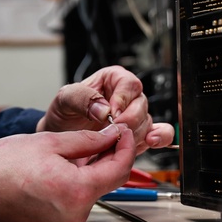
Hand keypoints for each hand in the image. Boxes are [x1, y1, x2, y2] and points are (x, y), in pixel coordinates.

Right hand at [0, 124, 134, 221]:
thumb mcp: (48, 142)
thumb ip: (86, 140)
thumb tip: (111, 136)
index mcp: (77, 191)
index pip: (120, 168)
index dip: (126, 146)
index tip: (124, 131)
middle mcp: (75, 212)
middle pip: (109, 182)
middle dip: (111, 156)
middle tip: (107, 134)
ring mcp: (65, 221)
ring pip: (92, 190)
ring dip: (92, 169)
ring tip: (78, 147)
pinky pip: (76, 200)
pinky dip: (77, 182)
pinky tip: (63, 166)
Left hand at [36, 66, 173, 154]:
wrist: (63, 137)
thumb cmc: (64, 113)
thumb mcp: (64, 99)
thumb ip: (81, 98)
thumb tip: (104, 109)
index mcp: (112, 79)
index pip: (129, 83)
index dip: (123, 99)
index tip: (112, 113)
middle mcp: (126, 96)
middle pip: (141, 104)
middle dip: (128, 120)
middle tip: (113, 131)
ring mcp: (134, 116)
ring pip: (147, 121)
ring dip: (134, 134)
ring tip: (116, 141)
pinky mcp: (138, 134)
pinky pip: (159, 133)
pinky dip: (159, 138)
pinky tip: (150, 142)